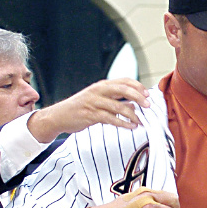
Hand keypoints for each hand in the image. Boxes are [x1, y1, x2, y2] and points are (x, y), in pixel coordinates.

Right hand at [28, 78, 150, 142]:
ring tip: (140, 121)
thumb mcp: (98, 101)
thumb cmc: (79, 108)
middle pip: (123, 90)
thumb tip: (134, 107)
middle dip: (138, 97)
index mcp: (101, 86)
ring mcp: (94, 103)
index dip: (137, 86)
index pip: (123, 81)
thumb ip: (115, 102)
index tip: (147, 94)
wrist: (58, 116)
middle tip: (148, 105)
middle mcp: (98, 91)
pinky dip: (122, 123)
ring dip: (132, 114)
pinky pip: (110, 119)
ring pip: (118, 106)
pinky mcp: (90, 115)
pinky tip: (130, 127)